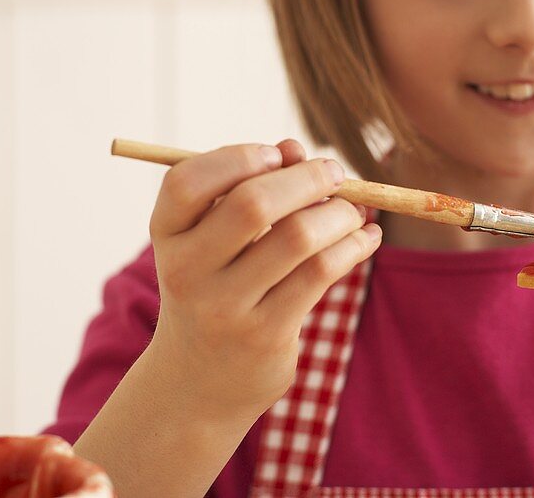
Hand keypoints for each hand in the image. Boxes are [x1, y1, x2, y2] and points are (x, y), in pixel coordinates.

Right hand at [145, 139, 381, 425]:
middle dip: (306, 178)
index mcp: (167, 235)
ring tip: (353, 210)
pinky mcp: (266, 334)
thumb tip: (296, 149)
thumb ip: (247, 187)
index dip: (238, 158)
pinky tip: (366, 238)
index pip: (188, 182)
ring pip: (297, 237)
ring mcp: (225, 307)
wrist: (198, 384)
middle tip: (335, 172)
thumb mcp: (214, 240)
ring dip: (338, 213)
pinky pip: (321, 273)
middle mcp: (187, 271)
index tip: (277, 156)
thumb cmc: (215, 287)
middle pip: (251, 204)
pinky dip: (353, 245)